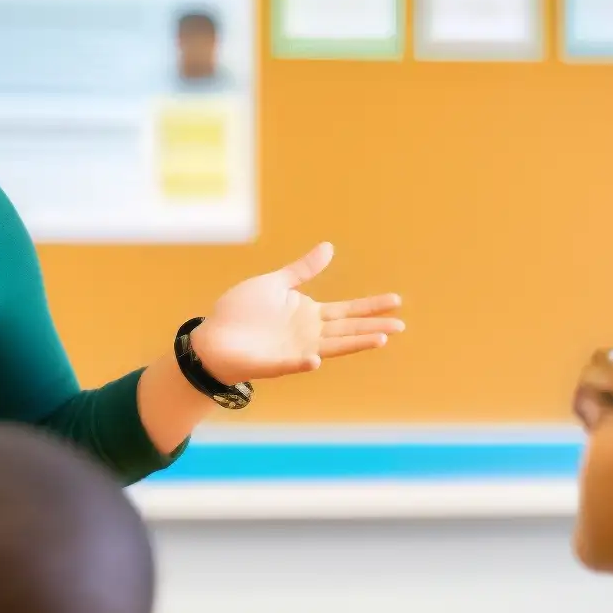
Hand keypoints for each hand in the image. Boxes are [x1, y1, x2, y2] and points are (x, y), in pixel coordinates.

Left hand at [191, 243, 402, 383]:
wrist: (212, 337)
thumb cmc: (241, 312)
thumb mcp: (274, 284)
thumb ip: (302, 271)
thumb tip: (329, 248)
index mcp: (308, 314)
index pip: (347, 310)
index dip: (370, 306)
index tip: (396, 301)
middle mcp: (308, 334)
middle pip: (347, 330)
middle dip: (373, 328)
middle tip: (401, 325)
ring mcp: (294, 351)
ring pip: (330, 347)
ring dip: (353, 345)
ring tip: (379, 340)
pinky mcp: (273, 363)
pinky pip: (291, 364)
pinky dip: (303, 362)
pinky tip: (316, 359)